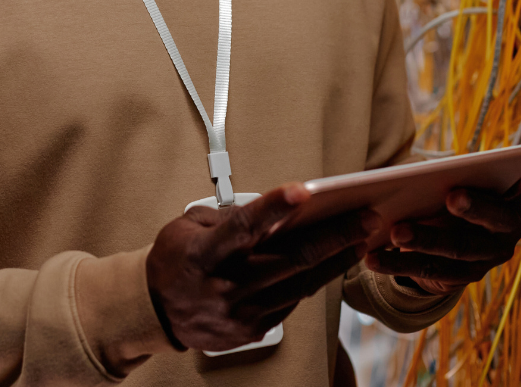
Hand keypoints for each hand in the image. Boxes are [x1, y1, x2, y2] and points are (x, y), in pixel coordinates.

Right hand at [146, 183, 379, 352]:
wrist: (155, 311)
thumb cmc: (174, 261)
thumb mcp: (189, 226)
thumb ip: (229, 216)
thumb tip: (274, 210)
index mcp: (206, 254)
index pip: (245, 227)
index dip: (276, 207)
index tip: (304, 190)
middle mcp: (226, 286)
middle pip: (292, 259)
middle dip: (335, 235)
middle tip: (365, 217)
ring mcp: (242, 312)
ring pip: (302, 283)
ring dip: (336, 259)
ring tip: (360, 238)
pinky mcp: (253, 330)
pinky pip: (292, 301)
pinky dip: (313, 280)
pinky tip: (331, 263)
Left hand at [364, 140, 520, 296]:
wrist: (443, 247)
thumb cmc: (449, 198)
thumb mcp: (455, 183)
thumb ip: (456, 175)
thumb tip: (425, 173)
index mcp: (511, 197)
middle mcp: (508, 230)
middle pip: (492, 219)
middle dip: (474, 207)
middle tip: (452, 196)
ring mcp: (488, 258)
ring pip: (456, 250)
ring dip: (424, 240)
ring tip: (394, 232)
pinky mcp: (462, 279)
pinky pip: (429, 272)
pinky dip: (398, 264)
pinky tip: (372, 258)